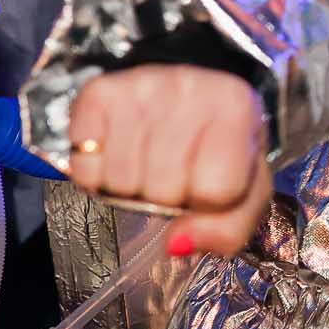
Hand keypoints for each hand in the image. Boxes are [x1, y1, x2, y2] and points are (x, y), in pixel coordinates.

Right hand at [66, 66, 272, 258]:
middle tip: (174, 172)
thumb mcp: (244, 191)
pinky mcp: (99, 91)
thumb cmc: (220, 149)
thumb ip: (226, 229)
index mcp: (236, 108)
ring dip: (130, 187)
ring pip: (121, 180)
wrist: (191, 94)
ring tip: (147, 162)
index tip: (207, 184)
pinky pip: (85, 166)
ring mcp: (140, 85)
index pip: (216, 190)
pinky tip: (118, 152)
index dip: (207, 203)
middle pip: (162, 189)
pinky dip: (96, 173)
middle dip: (166, 196)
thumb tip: (177, 244)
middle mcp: (189, 87)